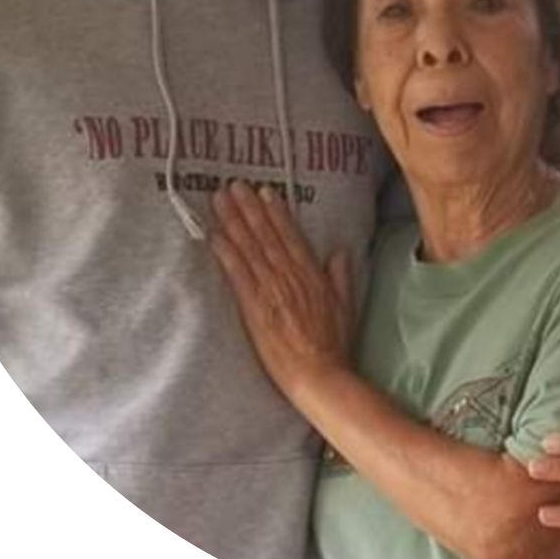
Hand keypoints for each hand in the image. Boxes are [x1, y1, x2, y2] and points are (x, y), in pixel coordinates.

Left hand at [211, 182, 354, 399]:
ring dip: (234, 222)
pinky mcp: (254, 307)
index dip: (276, 212)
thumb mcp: (345, 305)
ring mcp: (271, 289)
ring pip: (250, 248)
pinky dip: (226, 253)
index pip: (290, 236)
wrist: (318, 372)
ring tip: (220, 200)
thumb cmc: (332, 344)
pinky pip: (238, 275)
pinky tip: (214, 237)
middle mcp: (290, 275)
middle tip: (234, 185)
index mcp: (311, 273)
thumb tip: (339, 252)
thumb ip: (340, 277)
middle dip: (249, 208)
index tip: (264, 192)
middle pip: (266, 235)